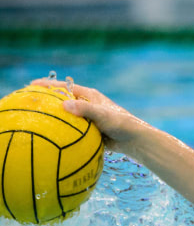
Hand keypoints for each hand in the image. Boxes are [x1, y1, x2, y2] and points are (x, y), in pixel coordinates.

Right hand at [30, 78, 145, 155]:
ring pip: (66, 117)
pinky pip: (71, 130)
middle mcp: (87, 104)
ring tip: (34, 121)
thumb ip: (85, 110)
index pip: (64, 87)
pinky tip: (50, 140)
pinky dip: (61, 132)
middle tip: (28, 102)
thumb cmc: (121, 124)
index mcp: (90, 96)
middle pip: (63, 101)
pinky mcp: (89, 131)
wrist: (134, 140)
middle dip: (47, 100)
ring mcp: (87, 118)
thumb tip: (64, 105)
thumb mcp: (103, 115)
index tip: (31, 85)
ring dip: (53, 118)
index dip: (48, 85)